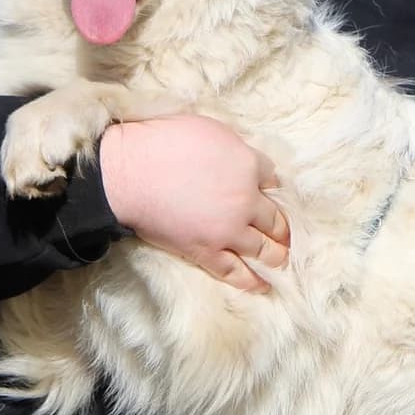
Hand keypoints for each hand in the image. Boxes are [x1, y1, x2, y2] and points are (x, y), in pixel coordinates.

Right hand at [99, 115, 289, 293]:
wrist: (129, 173)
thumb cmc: (162, 142)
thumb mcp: (209, 129)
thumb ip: (233, 148)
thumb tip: (242, 159)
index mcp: (248, 166)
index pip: (273, 180)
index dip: (270, 187)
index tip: (268, 193)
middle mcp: (245, 201)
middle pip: (276, 219)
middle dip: (282, 227)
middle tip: (284, 234)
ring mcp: (228, 231)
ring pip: (264, 249)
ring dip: (276, 255)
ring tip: (280, 259)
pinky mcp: (207, 252)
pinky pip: (236, 272)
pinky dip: (252, 281)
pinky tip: (262, 285)